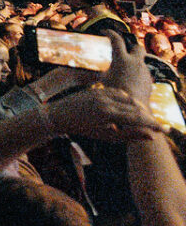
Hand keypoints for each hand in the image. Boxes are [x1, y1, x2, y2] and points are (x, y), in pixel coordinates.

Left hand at [46, 85, 160, 141]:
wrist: (60, 115)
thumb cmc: (83, 129)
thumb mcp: (106, 136)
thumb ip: (129, 135)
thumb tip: (151, 136)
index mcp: (107, 113)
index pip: (137, 118)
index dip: (153, 124)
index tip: (164, 130)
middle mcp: (105, 100)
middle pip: (136, 107)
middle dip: (149, 117)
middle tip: (157, 126)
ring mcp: (101, 92)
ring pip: (128, 97)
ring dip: (139, 107)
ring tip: (146, 118)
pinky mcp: (98, 88)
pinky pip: (119, 92)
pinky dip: (128, 99)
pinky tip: (132, 107)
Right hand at [106, 30, 153, 103]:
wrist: (134, 105)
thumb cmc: (114, 91)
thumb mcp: (103, 79)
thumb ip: (102, 70)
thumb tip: (92, 68)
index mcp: (122, 58)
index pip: (116, 40)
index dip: (110, 33)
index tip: (105, 32)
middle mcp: (135, 62)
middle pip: (137, 47)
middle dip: (132, 47)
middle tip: (126, 51)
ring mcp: (144, 70)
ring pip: (140, 63)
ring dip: (133, 65)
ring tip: (125, 73)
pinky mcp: (149, 80)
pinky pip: (143, 74)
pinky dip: (137, 76)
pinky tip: (130, 84)